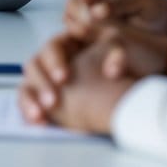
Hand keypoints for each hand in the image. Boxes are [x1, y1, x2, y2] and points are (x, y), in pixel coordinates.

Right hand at [19, 33, 137, 133]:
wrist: (138, 90)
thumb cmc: (130, 67)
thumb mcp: (123, 46)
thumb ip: (109, 43)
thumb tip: (94, 44)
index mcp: (68, 43)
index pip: (51, 48)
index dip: (54, 62)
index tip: (64, 78)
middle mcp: (54, 61)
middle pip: (35, 67)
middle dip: (42, 84)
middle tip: (52, 101)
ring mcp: (48, 81)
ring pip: (29, 86)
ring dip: (30, 100)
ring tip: (40, 115)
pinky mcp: (47, 102)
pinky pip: (31, 104)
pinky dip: (31, 112)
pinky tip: (39, 122)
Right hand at [64, 0, 166, 35]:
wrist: (162, 27)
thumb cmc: (154, 10)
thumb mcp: (141, 3)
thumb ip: (118, 5)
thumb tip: (95, 11)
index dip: (86, 5)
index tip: (95, 17)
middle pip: (73, 5)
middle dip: (84, 20)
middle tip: (102, 33)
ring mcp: (85, 13)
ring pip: (71, 21)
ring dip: (83, 31)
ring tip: (104, 40)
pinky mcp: (86, 30)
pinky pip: (76, 35)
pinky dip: (85, 41)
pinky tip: (101, 46)